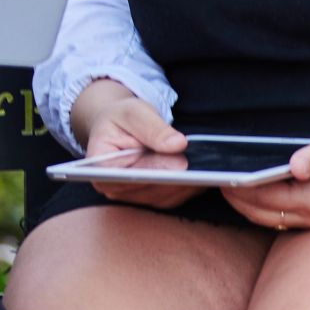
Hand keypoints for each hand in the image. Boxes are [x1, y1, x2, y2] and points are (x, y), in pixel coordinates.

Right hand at [70, 81, 196, 210]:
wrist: (120, 126)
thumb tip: (177, 144)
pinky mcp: (152, 196)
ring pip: (165, 196)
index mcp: (100, 169)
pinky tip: (206, 175)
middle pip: (149, 189)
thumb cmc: (121, 118)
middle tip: (201, 168)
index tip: (179, 164)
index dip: (153, 171)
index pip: (127, 176)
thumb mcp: (133, 112)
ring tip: (209, 172)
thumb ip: (153, 128)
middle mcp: (115, 188)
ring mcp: (134, 196)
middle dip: (176, 178)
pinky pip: (174, 196)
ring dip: (187, 185)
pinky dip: (190, 186)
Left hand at [223, 91, 309, 231]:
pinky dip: (262, 206)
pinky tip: (249, 191)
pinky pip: (281, 215)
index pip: (267, 197)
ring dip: (246, 205)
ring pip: (270, 217)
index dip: (241, 188)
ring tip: (224, 186)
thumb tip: (294, 164)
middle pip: (263, 213)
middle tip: (212, 181)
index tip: (220, 175)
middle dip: (236, 200)